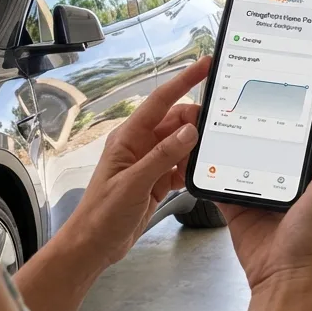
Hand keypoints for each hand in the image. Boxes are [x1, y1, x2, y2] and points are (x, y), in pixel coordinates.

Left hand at [65, 57, 210, 268]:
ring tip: (209, 155)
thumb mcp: (134, 183)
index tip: (204, 65)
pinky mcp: (156, 180)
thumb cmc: (103, 213)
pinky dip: (190, 168)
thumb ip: (162, 156)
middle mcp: (140, 144)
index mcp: (129, 137)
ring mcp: (149, 162)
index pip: (161, 100)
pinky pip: (180, 165)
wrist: (94, 245)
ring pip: (180, 144)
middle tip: (217, 129)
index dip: (183, 80)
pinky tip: (195, 175)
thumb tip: (189, 131)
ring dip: (194, 148)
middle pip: (176, 122)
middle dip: (196, 122)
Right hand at [218, 102, 311, 294]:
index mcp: (311, 171)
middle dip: (253, 122)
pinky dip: (208, 169)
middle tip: (237, 94)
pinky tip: (199, 149)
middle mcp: (284, 178)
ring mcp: (258, 191)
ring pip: (240, 157)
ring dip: (229, 142)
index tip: (278, 85)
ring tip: (214, 116)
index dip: (292, 110)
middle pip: (266, 142)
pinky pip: (219, 183)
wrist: (285, 276)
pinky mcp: (235, 206)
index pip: (300, 133)